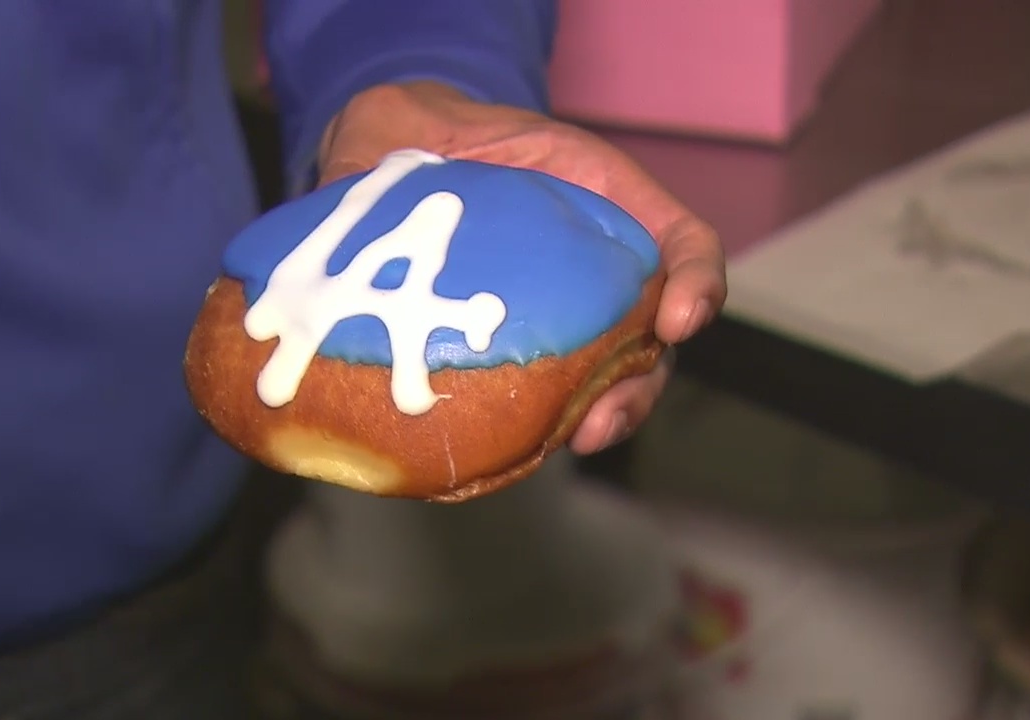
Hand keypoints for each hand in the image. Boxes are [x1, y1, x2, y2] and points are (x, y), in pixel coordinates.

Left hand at [316, 81, 725, 453]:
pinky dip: (534, 433)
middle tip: (605, 418)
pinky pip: (541, 403)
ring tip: (574, 442)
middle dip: (639, 385)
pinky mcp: (516, 360)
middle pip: (650, 336)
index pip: (680, 241)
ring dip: (601, 418)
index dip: (696, 282)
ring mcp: (559, 319)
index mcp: (597, 203)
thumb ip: (384, 153)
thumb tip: (333, 202)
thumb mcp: (409, 122)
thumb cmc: (419, 144)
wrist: (394, 178)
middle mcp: (591, 268)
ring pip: (605, 380)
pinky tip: (509, 454)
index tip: (678, 319)